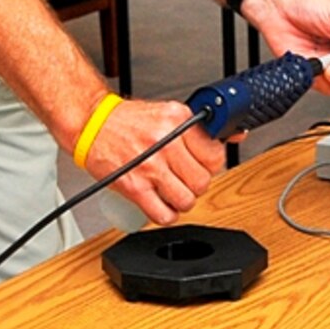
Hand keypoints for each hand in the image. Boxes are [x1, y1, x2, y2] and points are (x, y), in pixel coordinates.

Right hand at [82, 96, 226, 226]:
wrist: (93, 124)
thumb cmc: (128, 121)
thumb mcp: (168, 113)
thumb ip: (199, 126)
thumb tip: (236, 133)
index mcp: (177, 119)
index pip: (214, 153)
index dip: (211, 164)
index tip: (204, 165)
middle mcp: (166, 141)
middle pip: (202, 180)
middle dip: (197, 184)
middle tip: (186, 179)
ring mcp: (150, 165)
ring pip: (186, 200)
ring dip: (182, 201)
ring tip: (173, 191)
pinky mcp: (134, 186)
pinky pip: (163, 214)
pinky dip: (167, 215)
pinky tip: (162, 205)